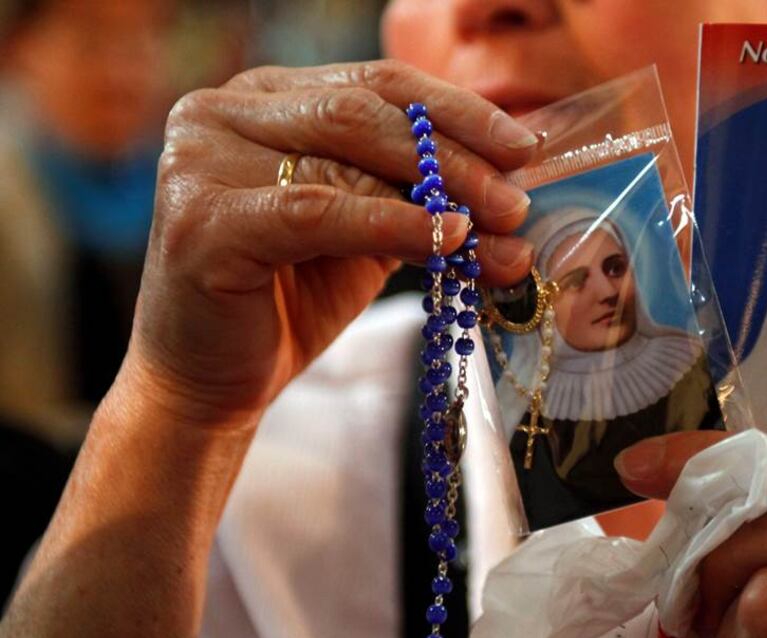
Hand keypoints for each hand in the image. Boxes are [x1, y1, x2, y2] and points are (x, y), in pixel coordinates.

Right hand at [131, 60, 539, 427]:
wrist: (211, 381)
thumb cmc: (290, 299)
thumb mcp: (369, 236)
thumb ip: (424, 203)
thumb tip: (515, 202)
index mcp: (266, 98)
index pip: (378, 85)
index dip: (458, 111)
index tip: (524, 148)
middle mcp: (223, 111)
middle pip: (366, 112)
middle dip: (457, 157)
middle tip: (516, 203)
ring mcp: (201, 159)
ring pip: (346, 156)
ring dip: (438, 196)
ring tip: (497, 232)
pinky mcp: (200, 220)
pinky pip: (318, 213)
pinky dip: (392, 224)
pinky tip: (445, 240)